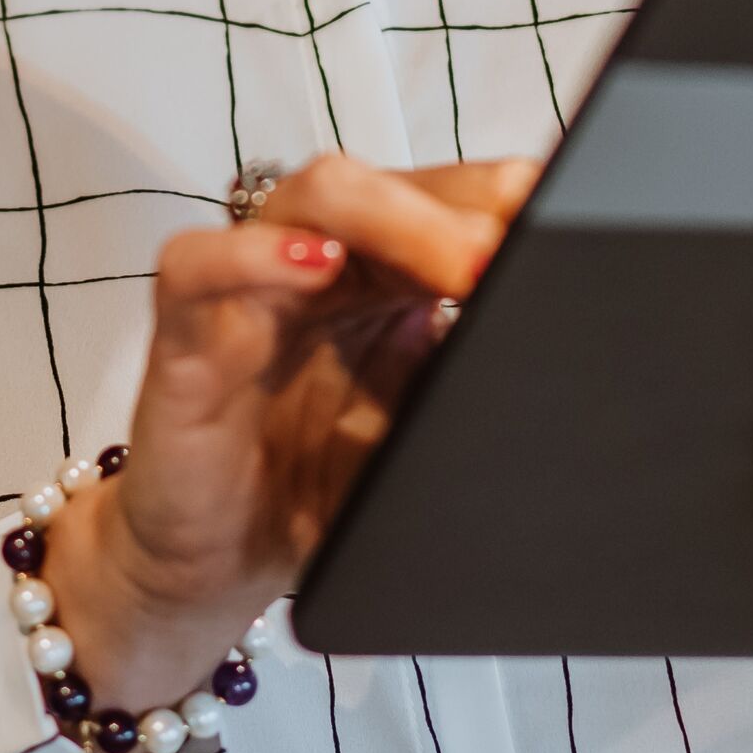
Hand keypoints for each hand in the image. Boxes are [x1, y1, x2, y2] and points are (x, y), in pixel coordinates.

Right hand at [39, 153, 536, 713]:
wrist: (217, 569)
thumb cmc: (314, 490)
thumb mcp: (422, 434)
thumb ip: (472, 378)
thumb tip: (564, 348)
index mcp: (383, 276)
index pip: (445, 199)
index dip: (504, 203)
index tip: (568, 219)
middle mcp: (319, 265)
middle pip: (388, 183)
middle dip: (464, 207)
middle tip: (521, 248)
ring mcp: (250, 290)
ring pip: (310, 197)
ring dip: (393, 217)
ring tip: (461, 265)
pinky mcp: (184, 338)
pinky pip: (196, 264)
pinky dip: (252, 255)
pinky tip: (312, 268)